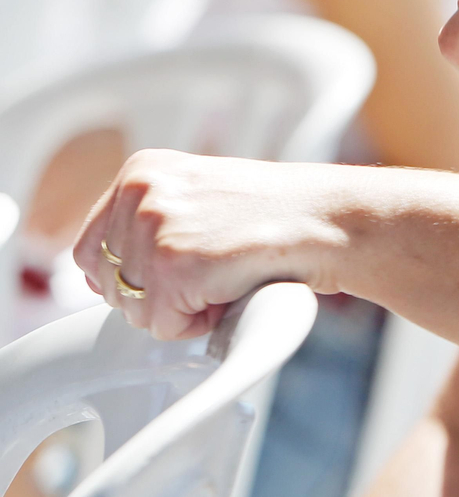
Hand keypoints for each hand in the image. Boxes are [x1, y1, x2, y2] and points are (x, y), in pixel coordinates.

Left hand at [75, 150, 350, 339]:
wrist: (331, 218)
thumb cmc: (279, 215)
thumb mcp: (198, 198)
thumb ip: (146, 225)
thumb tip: (101, 278)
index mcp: (141, 171)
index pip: (88, 250)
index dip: (132, 276)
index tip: (178, 270)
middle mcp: (139, 191)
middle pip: (106, 285)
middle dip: (158, 293)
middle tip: (215, 269)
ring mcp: (154, 225)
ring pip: (133, 309)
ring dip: (182, 308)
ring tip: (227, 275)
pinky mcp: (173, 263)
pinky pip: (163, 325)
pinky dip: (200, 322)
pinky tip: (233, 287)